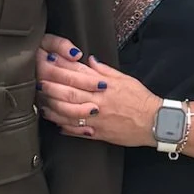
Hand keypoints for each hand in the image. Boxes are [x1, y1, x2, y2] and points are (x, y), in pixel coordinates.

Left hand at [36, 34, 157, 146]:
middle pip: (69, 93)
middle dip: (51, 87)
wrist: (156, 122)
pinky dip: (64, 127)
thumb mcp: (124, 79)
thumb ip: (104, 70)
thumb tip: (88, 59)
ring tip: (42, 104)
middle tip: (37, 82)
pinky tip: (55, 123)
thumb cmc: (141, 99)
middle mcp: (98, 102)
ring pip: (69, 113)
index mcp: (104, 86)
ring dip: (53, 108)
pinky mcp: (98, 134)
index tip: (49, 63)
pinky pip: (77, 131)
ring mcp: (97, 119)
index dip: (62, 69)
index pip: (79, 74)